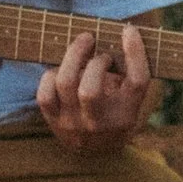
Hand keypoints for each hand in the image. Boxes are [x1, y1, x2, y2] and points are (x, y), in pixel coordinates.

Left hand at [37, 23, 151, 152]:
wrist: (96, 150)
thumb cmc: (116, 110)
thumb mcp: (131, 97)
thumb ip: (132, 68)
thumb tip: (126, 31)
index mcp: (126, 115)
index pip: (137, 82)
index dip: (135, 53)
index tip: (129, 31)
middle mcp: (99, 123)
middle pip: (90, 90)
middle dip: (94, 60)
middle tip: (96, 44)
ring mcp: (72, 124)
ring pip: (65, 85)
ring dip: (72, 58)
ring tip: (81, 47)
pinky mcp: (53, 120)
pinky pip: (45, 93)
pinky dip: (51, 75)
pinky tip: (61, 69)